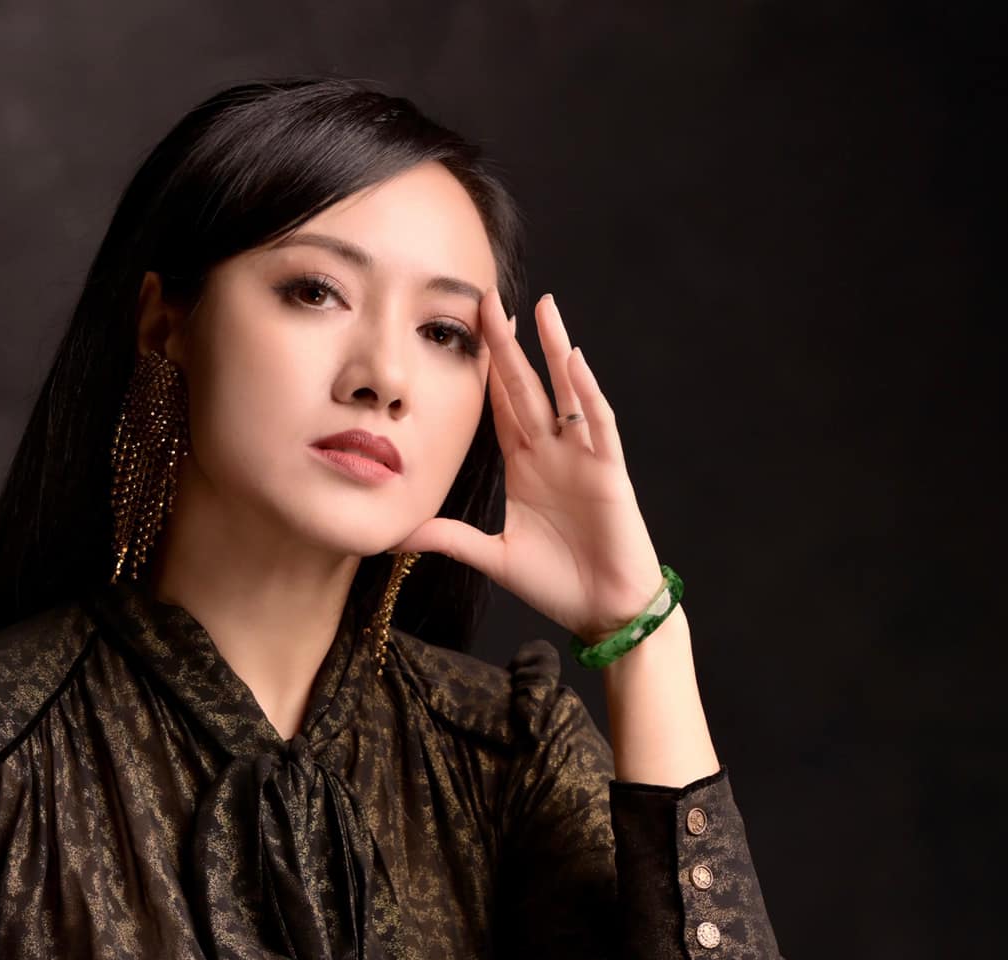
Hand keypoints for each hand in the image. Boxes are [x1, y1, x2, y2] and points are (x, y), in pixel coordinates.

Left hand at [396, 287, 668, 643]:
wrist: (603, 612)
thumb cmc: (558, 584)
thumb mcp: (493, 558)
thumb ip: (450, 539)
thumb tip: (398, 535)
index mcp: (525, 468)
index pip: (501, 408)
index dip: (485, 370)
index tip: (466, 331)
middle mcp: (553, 453)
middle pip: (526, 388)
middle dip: (508, 346)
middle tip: (489, 299)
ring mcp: (582, 458)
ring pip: (565, 392)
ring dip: (554, 350)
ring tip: (543, 307)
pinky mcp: (608, 472)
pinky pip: (597, 424)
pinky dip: (586, 393)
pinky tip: (573, 362)